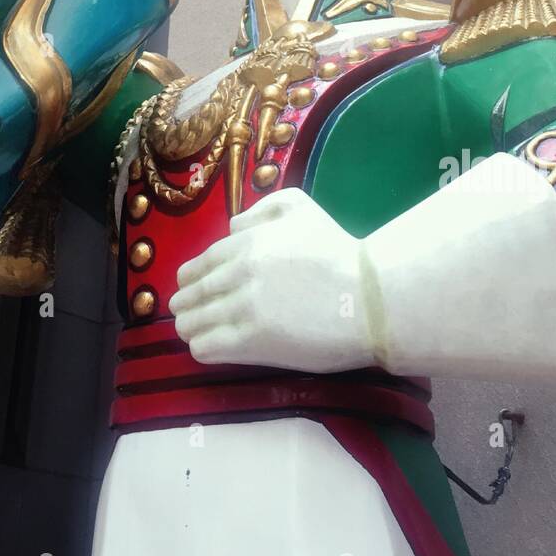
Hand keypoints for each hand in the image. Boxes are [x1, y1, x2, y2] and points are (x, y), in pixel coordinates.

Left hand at [168, 187, 377, 373]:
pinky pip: (204, 348)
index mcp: (244, 243)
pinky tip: (214, 347)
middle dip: (187, 305)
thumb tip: (231, 229)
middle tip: (192, 314)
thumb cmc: (339, 251)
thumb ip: (259, 210)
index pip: (197, 265)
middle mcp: (235, 274)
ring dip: (192, 327)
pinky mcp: (250, 343)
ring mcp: (240, 309)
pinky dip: (203, 347)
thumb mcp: (299, 207)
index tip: (191, 289)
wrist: (368, 298)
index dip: (190, 280)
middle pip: (189, 295)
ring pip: (191, 323)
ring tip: (201, 333)